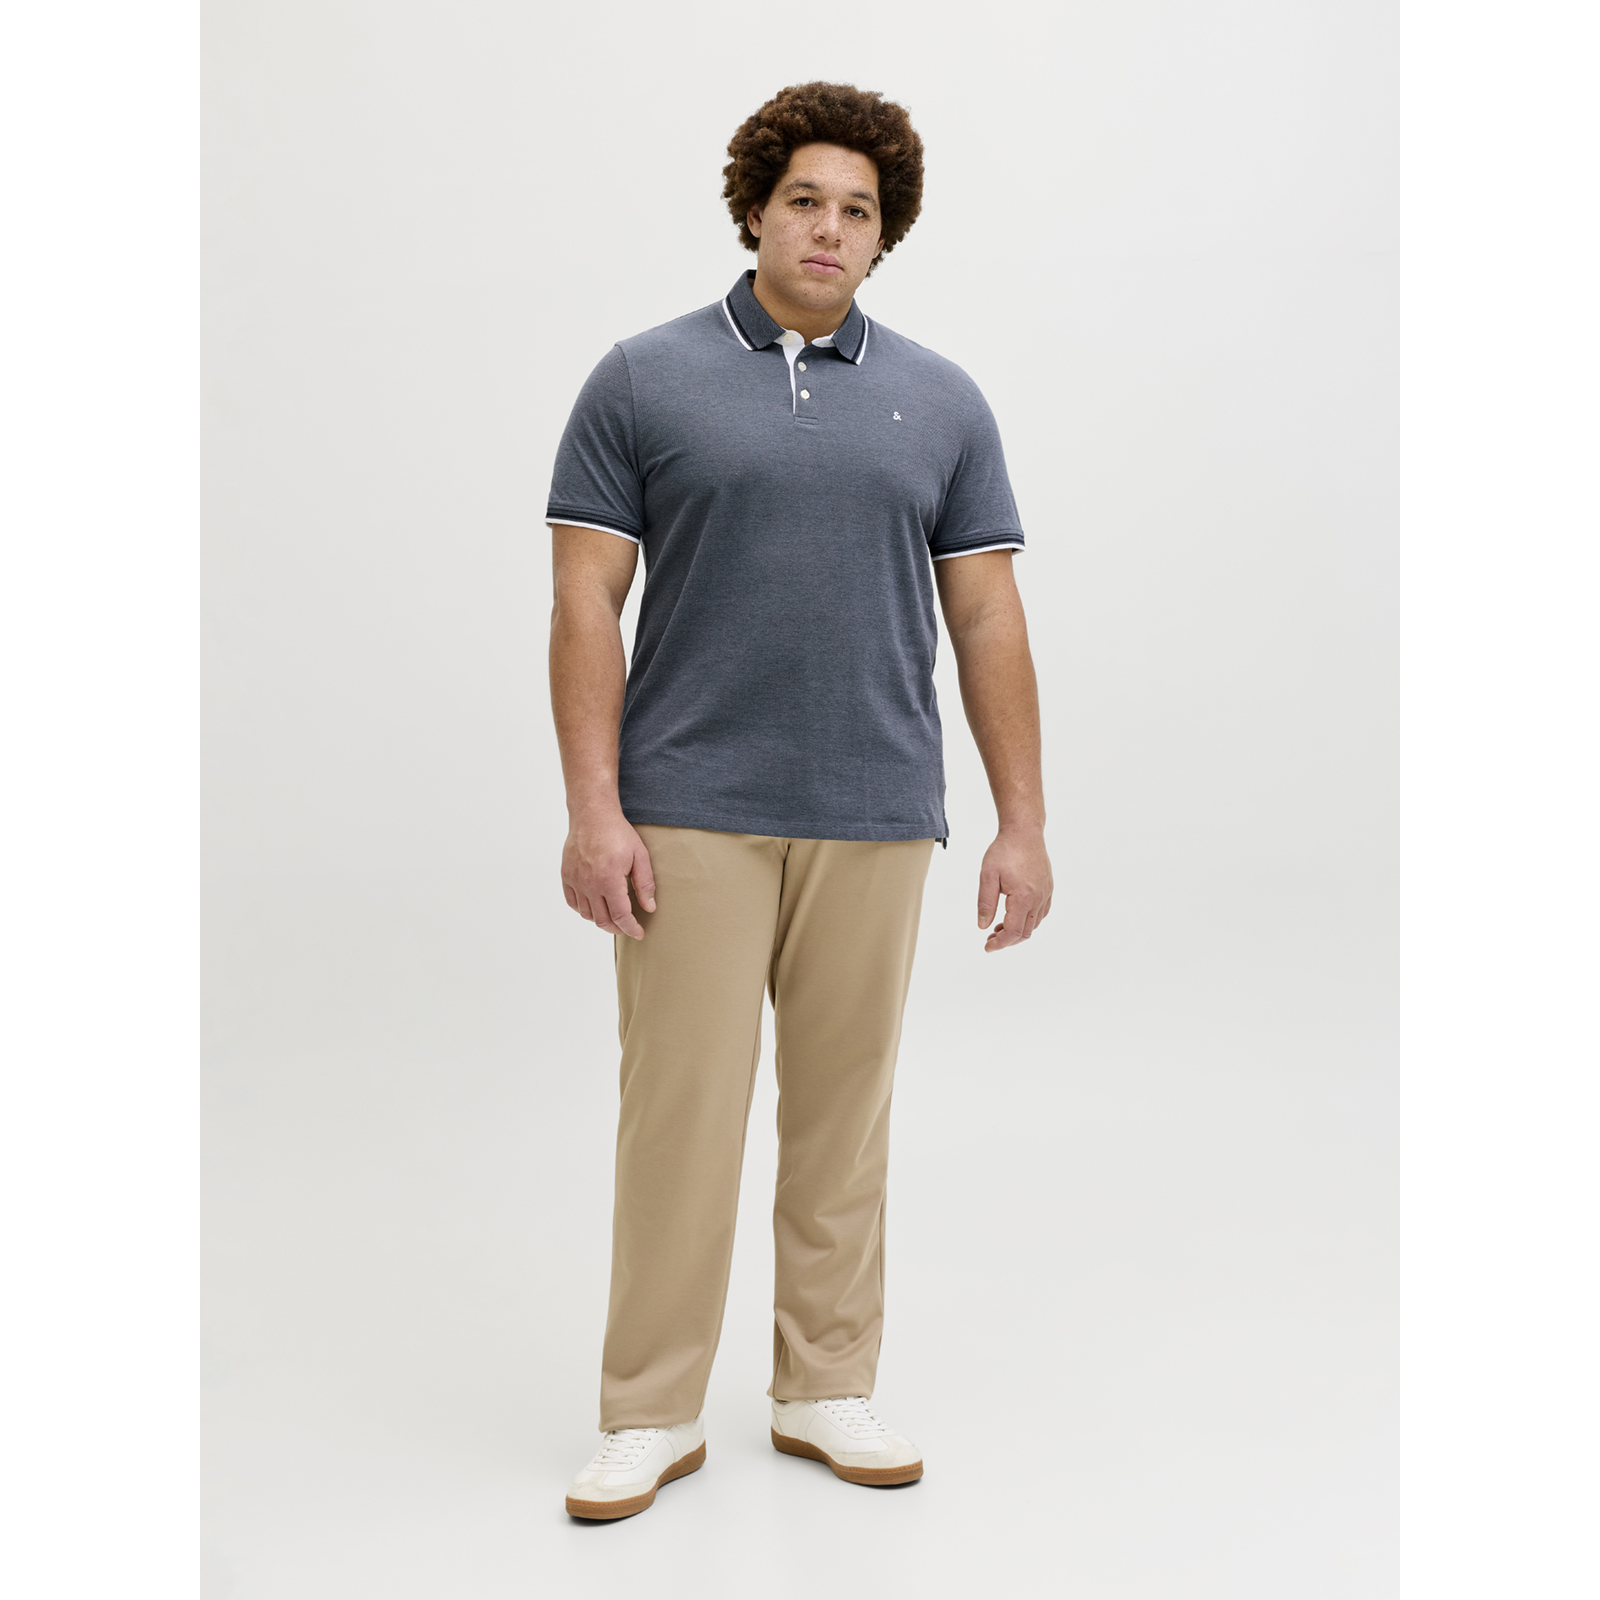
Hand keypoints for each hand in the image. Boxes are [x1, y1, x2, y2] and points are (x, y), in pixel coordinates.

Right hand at [561, 807, 655, 938]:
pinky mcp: (567, 876)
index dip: (631, 928)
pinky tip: (594, 907)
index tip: (638, 933)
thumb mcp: (640, 856)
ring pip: (587, 914)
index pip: (620, 915)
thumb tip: (649, 908)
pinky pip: (573, 903)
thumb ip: (645, 884)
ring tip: (613, 917)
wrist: (592, 816)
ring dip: (601, 921)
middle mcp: (590, 884)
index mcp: (609, 880)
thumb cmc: (617, 833)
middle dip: (618, 928)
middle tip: (628, 927)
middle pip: (603, 920)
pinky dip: (584, 910)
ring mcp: (576, 881)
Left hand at [977, 824, 1052, 951]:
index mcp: (1024, 897)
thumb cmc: (1005, 850)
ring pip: (1035, 924)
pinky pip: (1041, 913)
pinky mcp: (1048, 888)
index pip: (1014, 931)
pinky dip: (1028, 921)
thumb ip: (985, 903)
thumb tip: (983, 926)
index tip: (987, 946)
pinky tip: (1015, 916)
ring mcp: (1046, 893)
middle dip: (1008, 939)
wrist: (1024, 831)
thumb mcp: (987, 876)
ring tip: (998, 927)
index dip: (1000, 943)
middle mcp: (1039, 898)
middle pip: (1026, 932)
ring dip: (1018, 930)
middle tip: (990, 938)